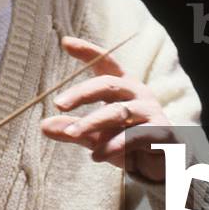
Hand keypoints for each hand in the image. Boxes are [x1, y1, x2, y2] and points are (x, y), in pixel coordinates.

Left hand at [40, 35, 177, 181]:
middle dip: (82, 93)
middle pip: (109, 84)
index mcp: (124, 87)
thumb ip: (73, 129)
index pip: (106, 64)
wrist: (164, 167)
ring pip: (118, 112)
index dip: (88, 52)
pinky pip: (134, 137)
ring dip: (92, 122)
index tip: (66, 42)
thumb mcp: (97, 136)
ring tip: (71, 133)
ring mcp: (151, 112)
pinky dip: (113, 146)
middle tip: (59, 103)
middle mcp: (138, 94)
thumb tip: (43, 125)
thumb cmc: (129, 144)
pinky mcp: (162, 133)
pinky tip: (96, 156)